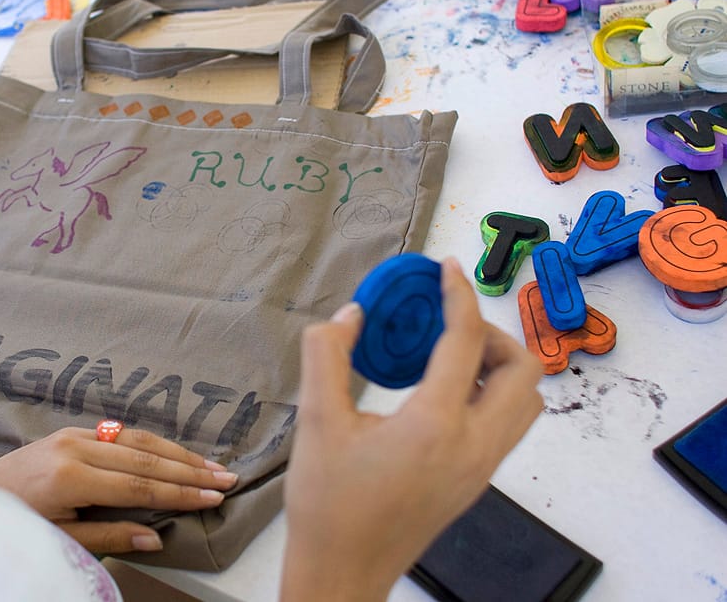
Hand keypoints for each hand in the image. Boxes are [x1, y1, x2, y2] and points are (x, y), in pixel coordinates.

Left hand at [0, 425, 238, 554]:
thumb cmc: (16, 525)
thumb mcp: (60, 540)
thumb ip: (109, 536)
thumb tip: (155, 539)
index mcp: (71, 477)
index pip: (140, 486)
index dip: (181, 494)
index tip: (214, 497)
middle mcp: (75, 447)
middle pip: (145, 459)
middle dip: (190, 470)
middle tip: (226, 479)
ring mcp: (73, 435)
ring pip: (137, 440)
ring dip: (178, 454)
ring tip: (212, 465)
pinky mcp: (72, 431)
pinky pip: (121, 435)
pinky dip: (153, 444)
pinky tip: (176, 453)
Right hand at [281, 258, 542, 601]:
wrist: (343, 572)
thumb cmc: (328, 506)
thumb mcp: (316, 422)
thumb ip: (328, 356)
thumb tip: (351, 315)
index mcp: (435, 425)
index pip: (466, 341)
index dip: (458, 295)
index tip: (447, 269)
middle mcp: (472, 446)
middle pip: (522, 371)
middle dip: (491, 334)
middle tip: (447, 325)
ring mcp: (481, 469)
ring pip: (525, 403)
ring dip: (499, 368)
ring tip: (448, 357)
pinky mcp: (476, 483)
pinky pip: (506, 426)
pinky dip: (490, 395)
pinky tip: (440, 394)